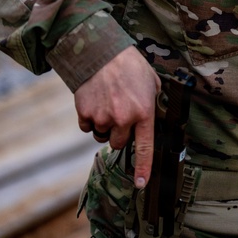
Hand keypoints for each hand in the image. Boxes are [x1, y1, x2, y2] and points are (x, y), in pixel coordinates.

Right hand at [75, 46, 159, 187]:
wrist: (101, 52)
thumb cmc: (131, 66)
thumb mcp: (152, 83)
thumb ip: (152, 104)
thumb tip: (153, 119)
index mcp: (143, 112)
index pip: (144, 147)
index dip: (143, 168)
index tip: (140, 184)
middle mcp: (123, 118)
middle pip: (118, 144)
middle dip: (119, 134)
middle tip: (120, 115)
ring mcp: (102, 117)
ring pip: (101, 136)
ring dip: (104, 126)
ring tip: (108, 103)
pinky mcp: (85, 113)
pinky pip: (87, 127)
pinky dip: (90, 119)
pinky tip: (95, 102)